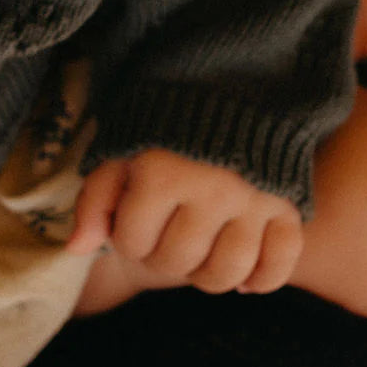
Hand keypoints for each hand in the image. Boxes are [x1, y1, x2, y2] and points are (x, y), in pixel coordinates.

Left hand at [67, 149, 303, 294]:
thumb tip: (78, 249)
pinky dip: (261, 279)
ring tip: (199, 251)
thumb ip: (95, 198)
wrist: (233, 87)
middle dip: (161, 254)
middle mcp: (213, 190)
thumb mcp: (122, 151)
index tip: (136, 214)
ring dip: (205, 273)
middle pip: (176, 262)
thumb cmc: (166, 127)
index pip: (132, 243)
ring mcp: (255, 201)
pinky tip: (244, 276)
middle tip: (167, 230)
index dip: (125, 235)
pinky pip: (278, 266)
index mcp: (166, 173)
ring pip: (225, 274)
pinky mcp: (288, 207)